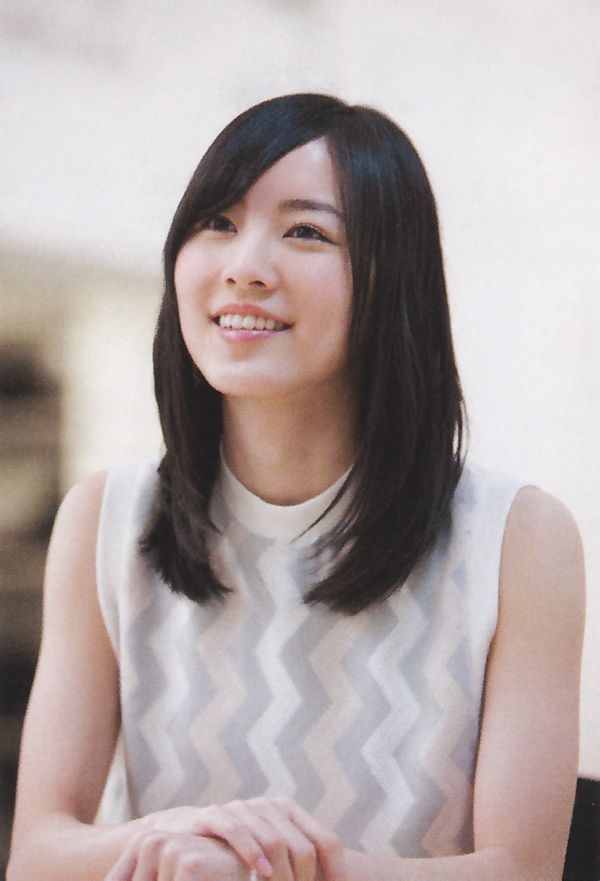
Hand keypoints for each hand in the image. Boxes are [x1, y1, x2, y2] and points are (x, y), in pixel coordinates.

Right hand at [104, 798, 346, 880]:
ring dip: (284, 875)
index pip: (327, 842)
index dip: (336, 873)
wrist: (185, 835)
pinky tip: (261, 874)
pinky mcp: (213, 816)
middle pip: (304, 847)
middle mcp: (270, 807)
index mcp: (291, 814)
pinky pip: (236, 831)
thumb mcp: (270, 857)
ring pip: (275, 840)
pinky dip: (251, 853)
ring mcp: (243, 809)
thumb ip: (296, 865)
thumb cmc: (235, 855)